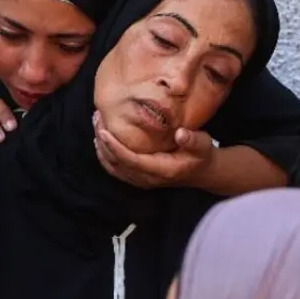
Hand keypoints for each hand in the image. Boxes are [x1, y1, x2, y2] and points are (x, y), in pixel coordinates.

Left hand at [93, 111, 214, 188]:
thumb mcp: (203, 145)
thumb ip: (193, 140)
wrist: (200, 172)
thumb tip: (181, 134)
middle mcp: (147, 178)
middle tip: (97, 118)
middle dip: (103, 141)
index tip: (103, 131)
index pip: (131, 160)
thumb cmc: (200, 156)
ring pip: (112, 166)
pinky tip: (100, 138)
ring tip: (96, 122)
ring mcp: (140, 180)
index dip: (115, 147)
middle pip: (116, 162)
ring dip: (101, 146)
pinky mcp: (136, 177)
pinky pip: (114, 169)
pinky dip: (104, 154)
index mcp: (161, 170)